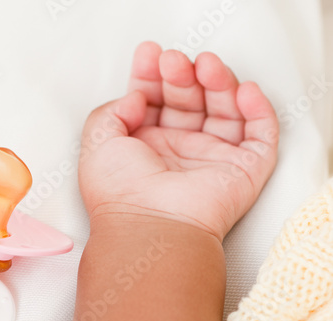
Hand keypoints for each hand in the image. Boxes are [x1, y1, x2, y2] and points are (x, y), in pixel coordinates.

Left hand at [78, 42, 278, 240]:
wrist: (149, 228)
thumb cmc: (119, 192)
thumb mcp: (97, 143)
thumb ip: (111, 111)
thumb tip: (137, 97)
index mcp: (145, 147)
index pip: (155, 102)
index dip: (152, 76)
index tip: (148, 54)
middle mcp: (178, 152)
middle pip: (188, 101)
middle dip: (181, 76)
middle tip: (172, 61)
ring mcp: (211, 160)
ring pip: (225, 111)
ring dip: (218, 83)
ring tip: (205, 65)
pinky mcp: (243, 171)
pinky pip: (261, 135)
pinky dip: (258, 110)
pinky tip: (243, 92)